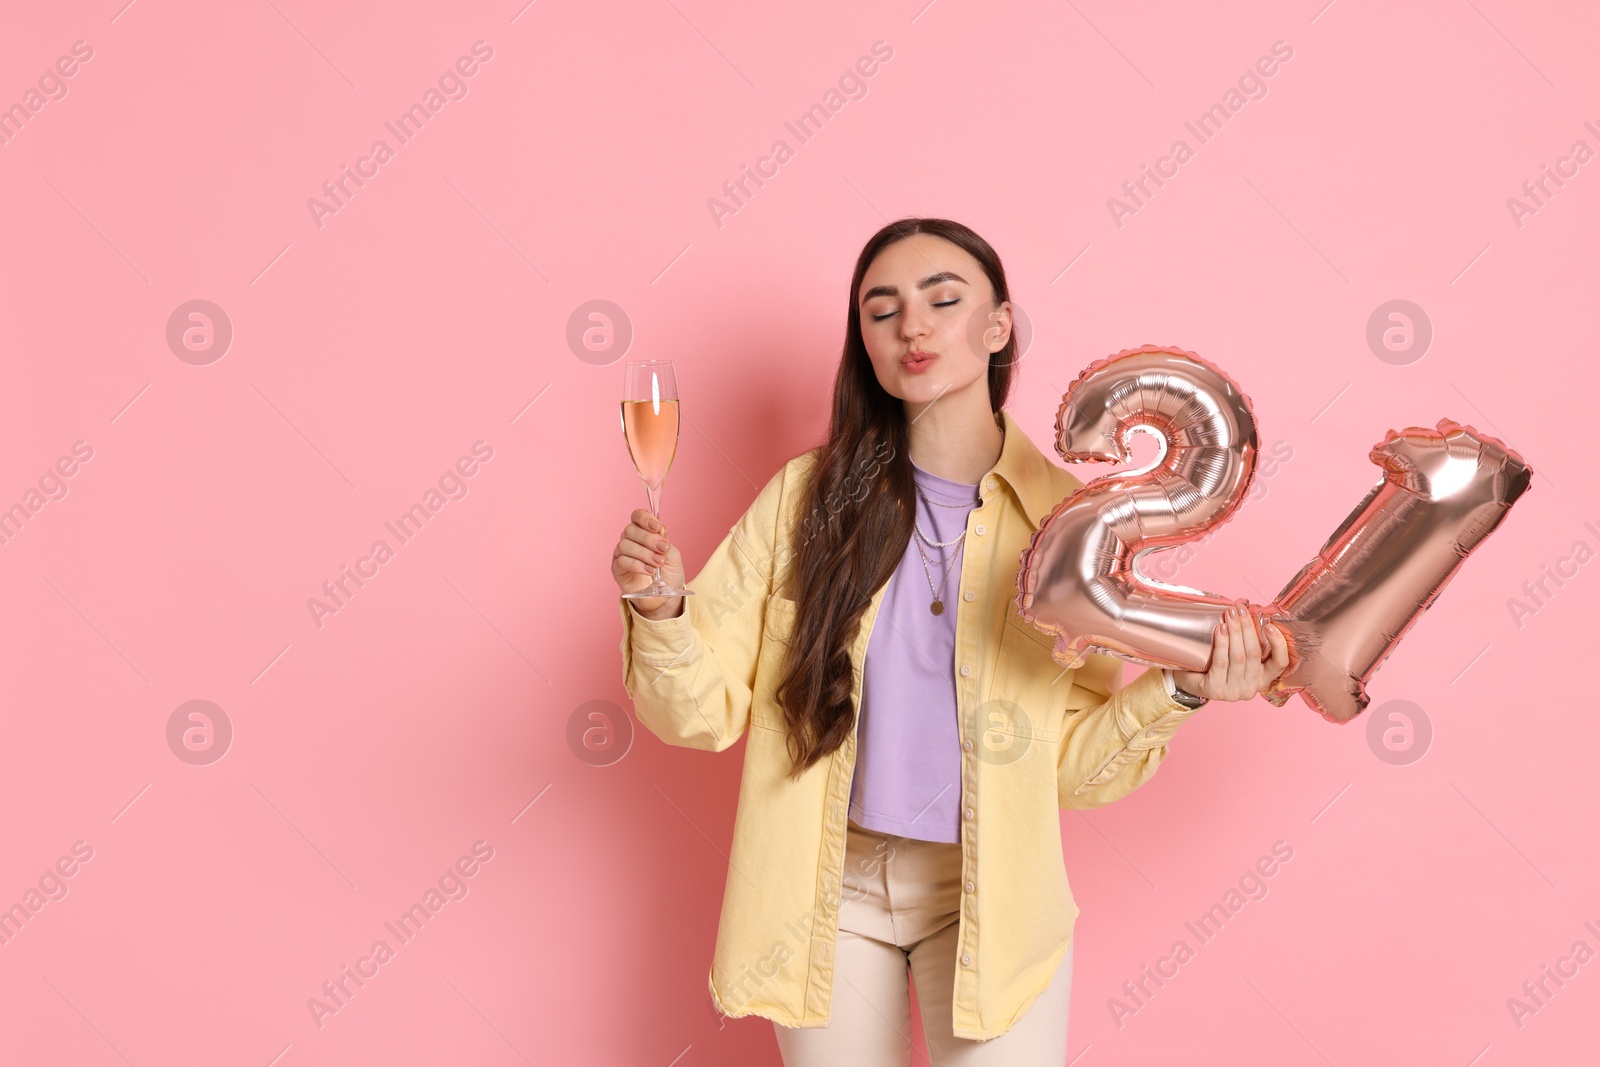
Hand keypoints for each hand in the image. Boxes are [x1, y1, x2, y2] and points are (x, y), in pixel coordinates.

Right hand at [612, 509, 685, 620]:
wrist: (664, 597)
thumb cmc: (667, 574)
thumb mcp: (673, 556)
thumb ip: (666, 542)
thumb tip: (658, 531)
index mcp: (643, 532)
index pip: (637, 516)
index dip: (645, 518)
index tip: (657, 527)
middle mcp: (630, 540)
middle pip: (631, 530)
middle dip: (648, 539)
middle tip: (662, 549)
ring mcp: (621, 554)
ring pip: (626, 545)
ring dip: (644, 553)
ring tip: (658, 564)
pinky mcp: (617, 568)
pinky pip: (622, 561)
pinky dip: (638, 565)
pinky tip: (650, 571)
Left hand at [1171, 600, 1289, 702]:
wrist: (1187, 679)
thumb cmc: (1215, 663)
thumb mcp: (1236, 653)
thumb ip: (1245, 639)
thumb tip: (1245, 609)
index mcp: (1262, 678)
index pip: (1280, 663)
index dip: (1278, 644)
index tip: (1270, 625)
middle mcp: (1251, 688)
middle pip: (1254, 654)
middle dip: (1247, 628)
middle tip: (1240, 609)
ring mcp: (1234, 691)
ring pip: (1238, 657)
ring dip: (1234, 632)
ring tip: (1229, 615)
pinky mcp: (1216, 690)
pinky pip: (1221, 662)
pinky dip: (1222, 643)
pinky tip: (1220, 629)